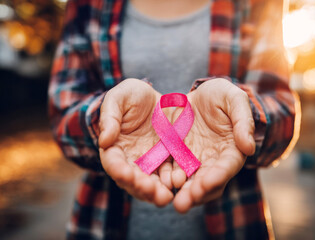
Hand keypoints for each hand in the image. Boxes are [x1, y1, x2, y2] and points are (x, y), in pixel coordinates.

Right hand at [99, 79, 172, 206]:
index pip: (113, 162)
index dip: (118, 169)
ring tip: (165, 196)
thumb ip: (110, 116)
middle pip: (132, 180)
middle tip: (150, 190)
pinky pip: (170, 175)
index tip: (126, 174)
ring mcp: (150, 163)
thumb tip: (104, 140)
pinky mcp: (168, 162)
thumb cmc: (134, 96)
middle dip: (140, 187)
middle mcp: (131, 160)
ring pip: (151, 183)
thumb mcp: (120, 98)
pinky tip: (180, 184)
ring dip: (156, 192)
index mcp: (115, 146)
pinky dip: (173, 182)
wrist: (159, 99)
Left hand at [171, 78, 255, 212]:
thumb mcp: (233, 99)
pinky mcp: (176, 156)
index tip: (205, 184)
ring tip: (169, 199)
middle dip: (196, 194)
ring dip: (179, 192)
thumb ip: (243, 121)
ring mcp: (193, 160)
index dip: (217, 176)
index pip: (226, 167)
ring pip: (188, 182)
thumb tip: (249, 148)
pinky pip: (170, 170)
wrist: (198, 95)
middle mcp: (213, 160)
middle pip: (206, 182)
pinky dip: (165, 179)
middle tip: (183, 203)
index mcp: (231, 149)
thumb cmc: (221, 96)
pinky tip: (157, 184)